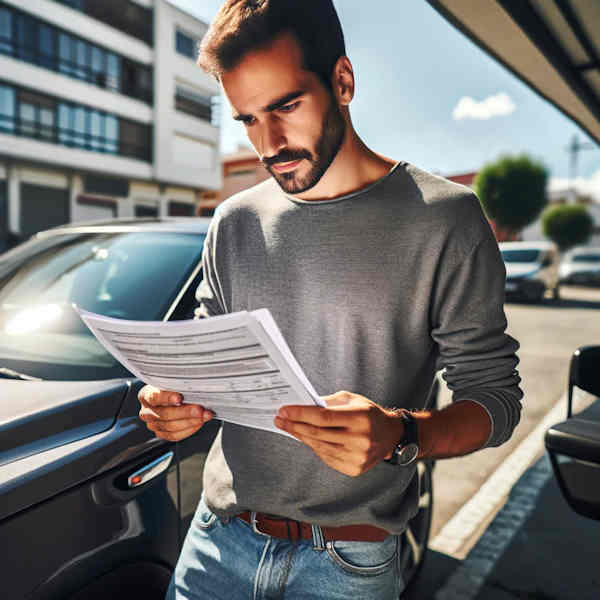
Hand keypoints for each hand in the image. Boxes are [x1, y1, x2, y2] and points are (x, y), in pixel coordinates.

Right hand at [138, 385, 213, 441]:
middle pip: (165, 414)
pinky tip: (199, 422)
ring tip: (205, 415)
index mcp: (146, 395)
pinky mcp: (161, 434)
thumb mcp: (172, 381)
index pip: (154, 397)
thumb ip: (178, 384)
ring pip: (171, 426)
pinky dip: (189, 429)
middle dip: (185, 412)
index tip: (180, 397)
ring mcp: (153, 424)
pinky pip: (174, 435)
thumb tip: (193, 384)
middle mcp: (147, 411)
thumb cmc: (172, 386)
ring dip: (191, 421)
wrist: (171, 395)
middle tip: (200, 409)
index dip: (167, 397)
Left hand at [274, 391, 403, 476]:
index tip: (284, 410)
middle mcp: (360, 439)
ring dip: (300, 436)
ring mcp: (357, 457)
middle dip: (294, 425)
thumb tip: (302, 406)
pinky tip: (306, 438)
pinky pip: (326, 457)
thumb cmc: (369, 414)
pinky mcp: (354, 469)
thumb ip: (328, 403)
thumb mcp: (352, 400)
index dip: (300, 414)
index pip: (323, 417)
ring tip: (288, 427)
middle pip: (318, 433)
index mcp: (360, 418)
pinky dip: (314, 447)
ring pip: (319, 447)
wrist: (391, 435)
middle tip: (279, 419)